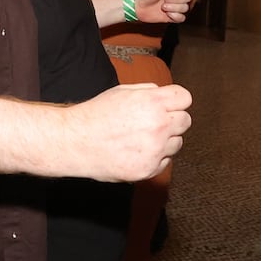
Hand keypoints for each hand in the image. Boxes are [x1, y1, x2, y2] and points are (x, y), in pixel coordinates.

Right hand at [68, 83, 192, 180]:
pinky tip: (136, 151)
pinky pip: (165, 161)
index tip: (169, 105)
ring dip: (166, 140)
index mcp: (153, 102)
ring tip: (141, 138)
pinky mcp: (148, 169)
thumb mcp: (124, 91)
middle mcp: (158, 125)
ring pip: (178, 143)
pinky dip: (156, 157)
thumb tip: (168, 97)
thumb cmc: (97, 114)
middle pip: (185, 121)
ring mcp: (154, 149)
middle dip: (173, 120)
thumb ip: (150, 92)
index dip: (176, 101)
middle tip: (154, 122)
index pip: (185, 98)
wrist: (75, 142)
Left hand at [135, 0, 192, 22]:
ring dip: (175, 8)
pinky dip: (176, 16)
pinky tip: (168, 14)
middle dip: (178, 0)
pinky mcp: (171, 16)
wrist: (135, 5)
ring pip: (185, 8)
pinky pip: (182, 18)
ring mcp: (174, 7)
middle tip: (165, 0)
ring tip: (163, 7)